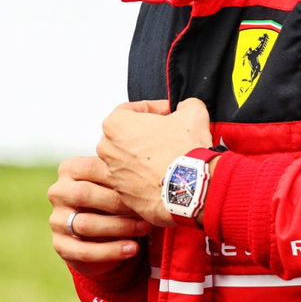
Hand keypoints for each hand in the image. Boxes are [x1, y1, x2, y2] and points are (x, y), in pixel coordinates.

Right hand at [47, 155, 151, 275]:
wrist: (102, 236)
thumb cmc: (115, 201)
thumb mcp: (116, 185)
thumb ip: (123, 175)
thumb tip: (152, 172)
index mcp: (69, 170)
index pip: (91, 168)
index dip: (118, 177)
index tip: (144, 185)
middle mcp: (58, 193)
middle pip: (84, 195)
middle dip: (118, 202)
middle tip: (146, 208)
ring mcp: (56, 220)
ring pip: (86, 224)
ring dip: (120, 227)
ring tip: (145, 228)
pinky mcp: (61, 245)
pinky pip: (84, 251)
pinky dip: (112, 251)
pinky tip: (132, 249)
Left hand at [97, 98, 212, 227]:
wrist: (193, 187)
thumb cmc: (185, 152)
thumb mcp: (192, 112)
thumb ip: (183, 105)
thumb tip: (184, 109)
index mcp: (115, 125)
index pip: (131, 110)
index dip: (154, 109)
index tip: (167, 113)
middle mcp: (108, 150)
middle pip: (125, 137)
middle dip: (146, 135)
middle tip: (167, 136)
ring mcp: (114, 175)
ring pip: (128, 161)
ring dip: (145, 159)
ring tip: (167, 159)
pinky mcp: (124, 196)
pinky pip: (134, 183)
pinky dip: (146, 180)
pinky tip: (165, 176)